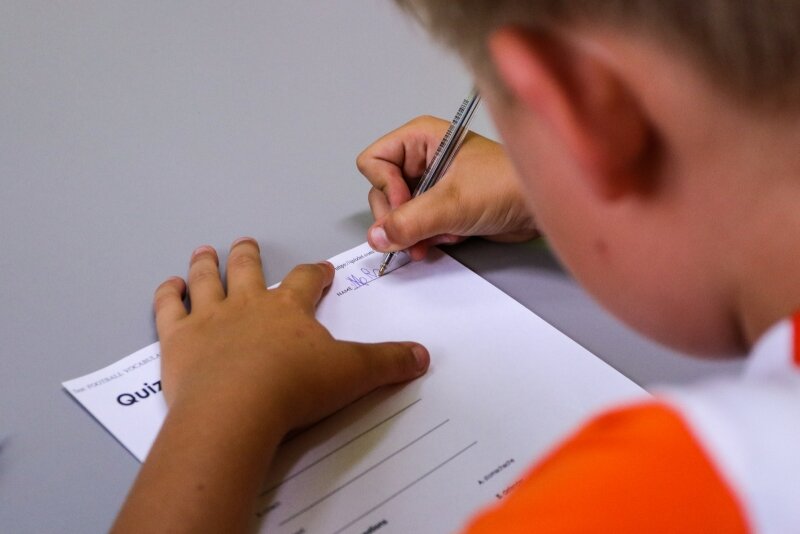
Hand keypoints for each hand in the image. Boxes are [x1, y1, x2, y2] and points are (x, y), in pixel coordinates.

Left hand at [154, 238, 429, 434]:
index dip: (315, 273)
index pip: (306, 280)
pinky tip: (168, 286)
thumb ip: (388, 363)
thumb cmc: (295, 389)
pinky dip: (167, 295)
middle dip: (249, 255)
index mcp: (288, 308)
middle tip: (247, 243)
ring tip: (205, 251)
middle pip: (248, 269)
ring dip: (206, 264)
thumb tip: (423, 356)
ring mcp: (209, 319)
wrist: (237, 410)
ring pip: (206, 281)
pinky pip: (169, 309)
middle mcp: (248, 304)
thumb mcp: (353, 375)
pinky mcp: (178, 341)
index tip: (321, 270)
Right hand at [357, 115, 538, 259]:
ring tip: (437, 238)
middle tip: (415, 233)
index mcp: (421, 139)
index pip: (374, 162)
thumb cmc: (509, 185)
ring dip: (414, 233)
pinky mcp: (443, 207)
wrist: (544, 207)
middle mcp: (423, 159)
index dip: (385, 188)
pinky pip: (417, 226)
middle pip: (382, 192)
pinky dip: (428, 238)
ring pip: (399, 214)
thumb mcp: (453, 202)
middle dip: (399, 218)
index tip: (406, 206)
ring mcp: (432, 185)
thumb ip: (410, 221)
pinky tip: (450, 237)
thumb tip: (377, 237)